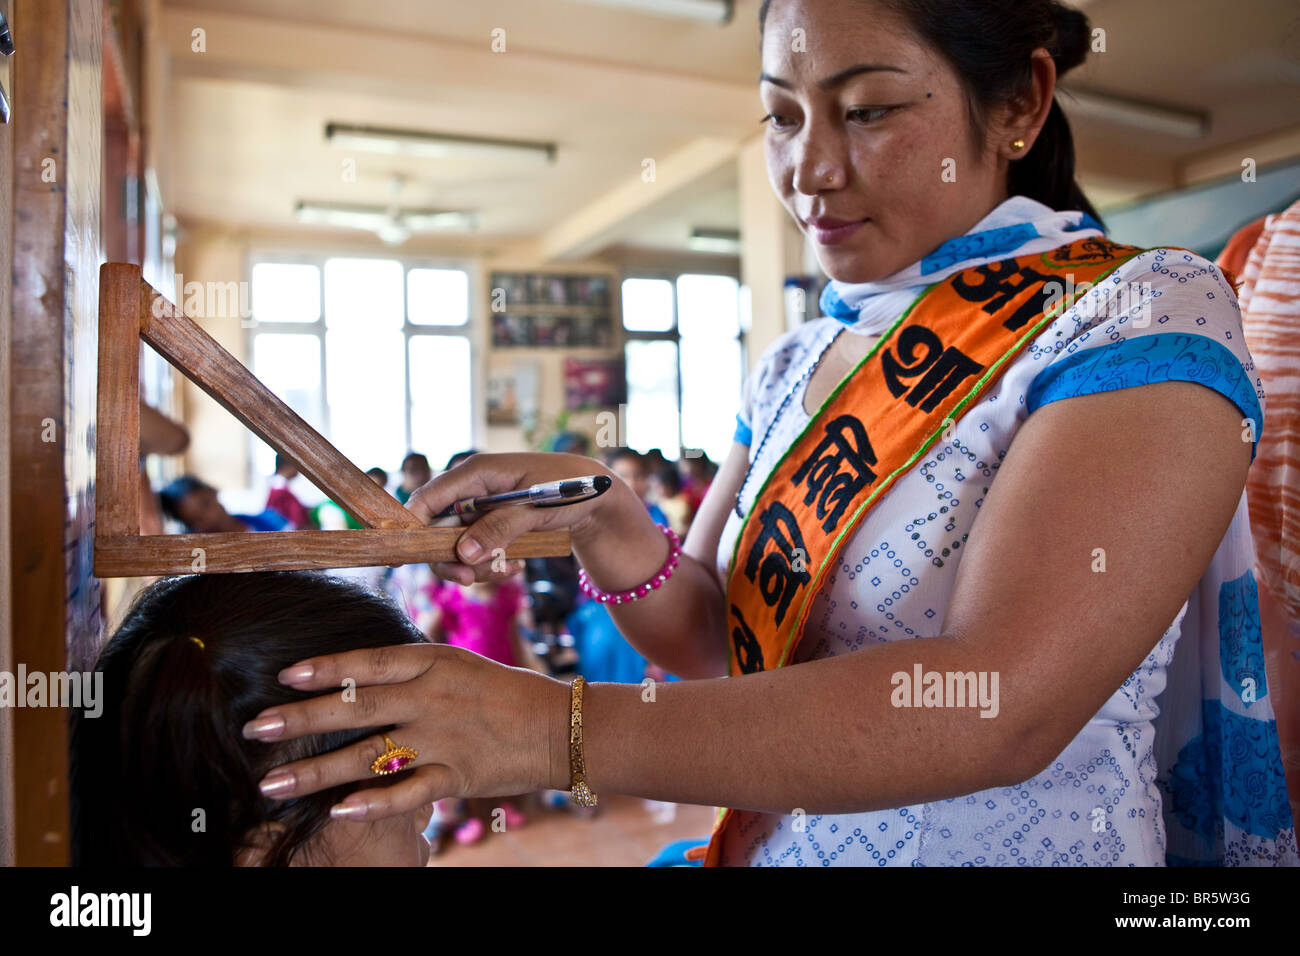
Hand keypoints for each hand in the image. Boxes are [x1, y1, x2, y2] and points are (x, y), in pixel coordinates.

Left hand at [243, 644, 571, 819]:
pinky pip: (408, 793)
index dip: (327, 669)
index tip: (284, 676)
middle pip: (357, 708)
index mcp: (434, 662)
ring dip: (316, 771)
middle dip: (302, 718)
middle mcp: (434, 698)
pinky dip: (373, 803)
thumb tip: (355, 673)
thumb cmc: (504, 692)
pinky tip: (339, 811)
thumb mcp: (458, 664)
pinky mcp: (458, 774)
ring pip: (369, 756)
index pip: (371, 663)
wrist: (560, 725)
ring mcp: (444, 738)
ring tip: (271, 784)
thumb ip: (410, 670)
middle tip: (256, 726)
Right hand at [406, 451, 628, 583]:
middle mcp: (472, 491)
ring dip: (476, 566)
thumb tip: (463, 553)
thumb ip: (498, 528)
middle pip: (436, 530)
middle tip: (468, 580)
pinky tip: (515, 567)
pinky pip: (477, 553)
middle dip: (450, 559)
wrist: (597, 496)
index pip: (428, 498)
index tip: (406, 556)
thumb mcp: (535, 508)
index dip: (411, 526)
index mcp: (476, 473)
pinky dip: (491, 566)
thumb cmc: (568, 489)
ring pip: (456, 547)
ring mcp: (481, 510)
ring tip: (507, 570)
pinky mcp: (492, 527)